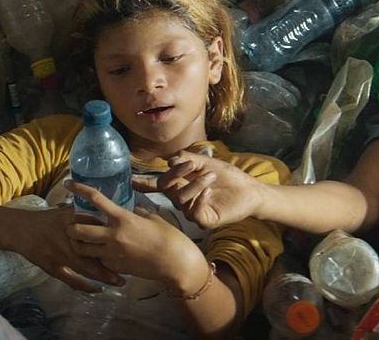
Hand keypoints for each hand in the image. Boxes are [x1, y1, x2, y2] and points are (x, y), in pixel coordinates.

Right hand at [11, 207, 124, 292]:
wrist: (21, 230)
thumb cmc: (46, 219)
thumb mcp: (65, 211)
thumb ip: (84, 214)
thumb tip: (105, 211)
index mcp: (73, 222)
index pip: (99, 230)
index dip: (115, 238)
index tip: (131, 243)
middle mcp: (69, 239)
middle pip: (96, 252)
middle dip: (115, 261)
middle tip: (132, 268)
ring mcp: (60, 255)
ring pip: (87, 268)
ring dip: (104, 276)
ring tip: (120, 281)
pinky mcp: (53, 267)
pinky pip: (71, 280)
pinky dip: (85, 286)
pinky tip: (97, 290)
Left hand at [68, 183, 209, 293]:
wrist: (175, 262)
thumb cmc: (168, 236)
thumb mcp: (152, 218)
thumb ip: (136, 213)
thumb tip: (131, 210)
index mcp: (123, 218)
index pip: (95, 199)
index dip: (79, 189)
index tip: (68, 183)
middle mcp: (113, 235)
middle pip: (78, 229)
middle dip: (71, 226)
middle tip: (72, 225)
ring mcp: (112, 253)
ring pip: (82, 249)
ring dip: (78, 243)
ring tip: (81, 241)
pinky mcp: (114, 267)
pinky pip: (97, 260)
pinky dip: (95, 257)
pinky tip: (100, 254)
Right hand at [131, 150, 264, 230]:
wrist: (249, 189)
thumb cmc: (227, 176)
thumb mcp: (205, 162)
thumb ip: (186, 159)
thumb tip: (168, 161)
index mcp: (180, 185)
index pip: (157, 184)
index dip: (143, 182)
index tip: (129, 179)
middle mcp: (182, 199)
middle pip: (165, 187)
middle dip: (174, 174)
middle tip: (190, 165)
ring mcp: (192, 211)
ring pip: (179, 199)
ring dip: (193, 184)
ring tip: (210, 175)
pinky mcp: (204, 220)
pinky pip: (193, 211)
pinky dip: (199, 198)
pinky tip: (208, 190)